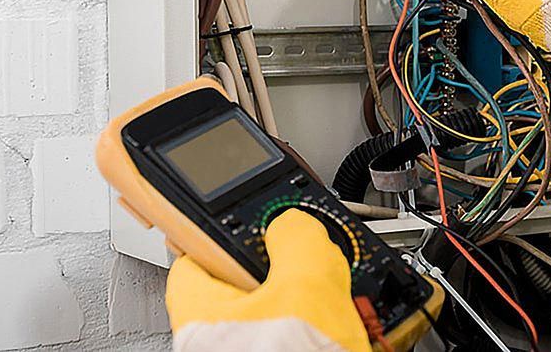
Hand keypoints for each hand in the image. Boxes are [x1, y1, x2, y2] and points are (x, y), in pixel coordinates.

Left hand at [165, 209, 370, 351]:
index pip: (195, 248)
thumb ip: (296, 235)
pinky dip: (326, 336)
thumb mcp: (307, 279)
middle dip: (293, 272)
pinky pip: (299, 342)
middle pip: (251, 283)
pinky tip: (355, 336)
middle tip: (325, 266)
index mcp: (198, 304)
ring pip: (282, 317)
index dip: (224, 226)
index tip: (245, 213)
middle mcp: (212, 337)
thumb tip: (292, 222)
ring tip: (353, 308)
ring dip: (319, 308)